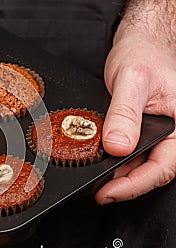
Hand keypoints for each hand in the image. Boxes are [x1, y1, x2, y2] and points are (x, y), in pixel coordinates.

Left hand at [96, 31, 175, 203]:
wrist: (138, 41)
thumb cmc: (145, 53)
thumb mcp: (134, 81)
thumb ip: (125, 114)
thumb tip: (117, 146)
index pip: (162, 168)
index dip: (134, 185)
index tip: (108, 193)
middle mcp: (171, 133)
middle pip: (149, 170)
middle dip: (123, 184)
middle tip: (97, 190)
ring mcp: (156, 132)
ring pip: (138, 162)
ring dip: (117, 172)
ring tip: (94, 177)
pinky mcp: (140, 129)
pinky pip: (128, 150)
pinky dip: (114, 158)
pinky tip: (98, 159)